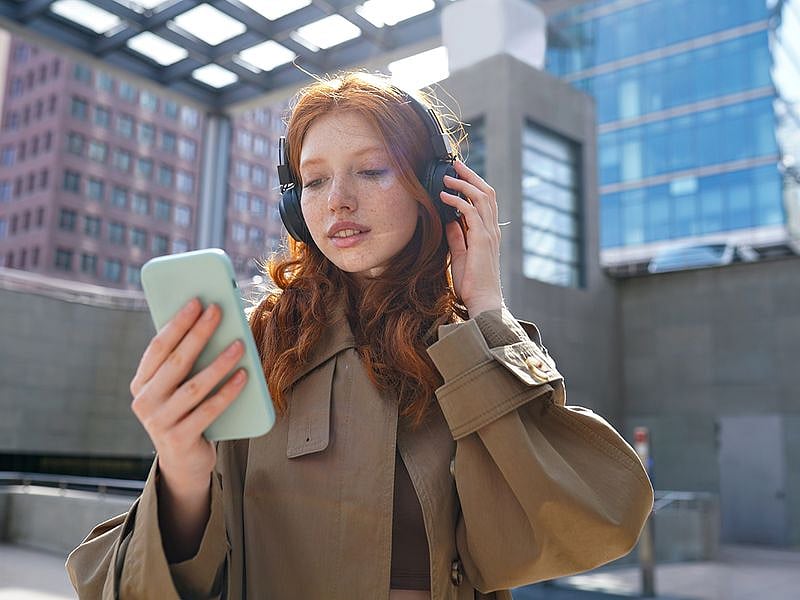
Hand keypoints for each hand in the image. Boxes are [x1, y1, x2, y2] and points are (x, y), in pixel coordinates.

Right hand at [129, 298, 247, 491]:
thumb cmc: (185, 413)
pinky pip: (208, 410)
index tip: (197, 301)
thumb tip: (212, 323)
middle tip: (218, 311)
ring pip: (194, 386)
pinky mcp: (178, 440)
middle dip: (198, 333)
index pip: (159, 347)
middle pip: (176, 361)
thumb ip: (185, 362)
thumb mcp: (178, 388)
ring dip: (219, 363)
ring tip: (240, 344)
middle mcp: (144, 401)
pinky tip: (244, 376)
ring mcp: (159, 422)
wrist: (183, 463)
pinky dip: (227, 392)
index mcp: (141, 383)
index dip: (178, 323)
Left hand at [440, 160, 503, 317]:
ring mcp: (488, 234)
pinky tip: (445, 197)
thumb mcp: (461, 256)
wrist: (483, 301)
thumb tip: (449, 221)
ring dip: (464, 184)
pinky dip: (458, 201)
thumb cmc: (473, 284)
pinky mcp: (481, 240)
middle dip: (471, 176)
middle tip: (456, 165)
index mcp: (488, 233)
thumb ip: (457, 237)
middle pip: (487, 193)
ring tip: (448, 177)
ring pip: (482, 198)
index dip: (474, 185)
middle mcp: (491, 230)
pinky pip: (471, 212)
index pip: (486, 201)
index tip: (459, 175)